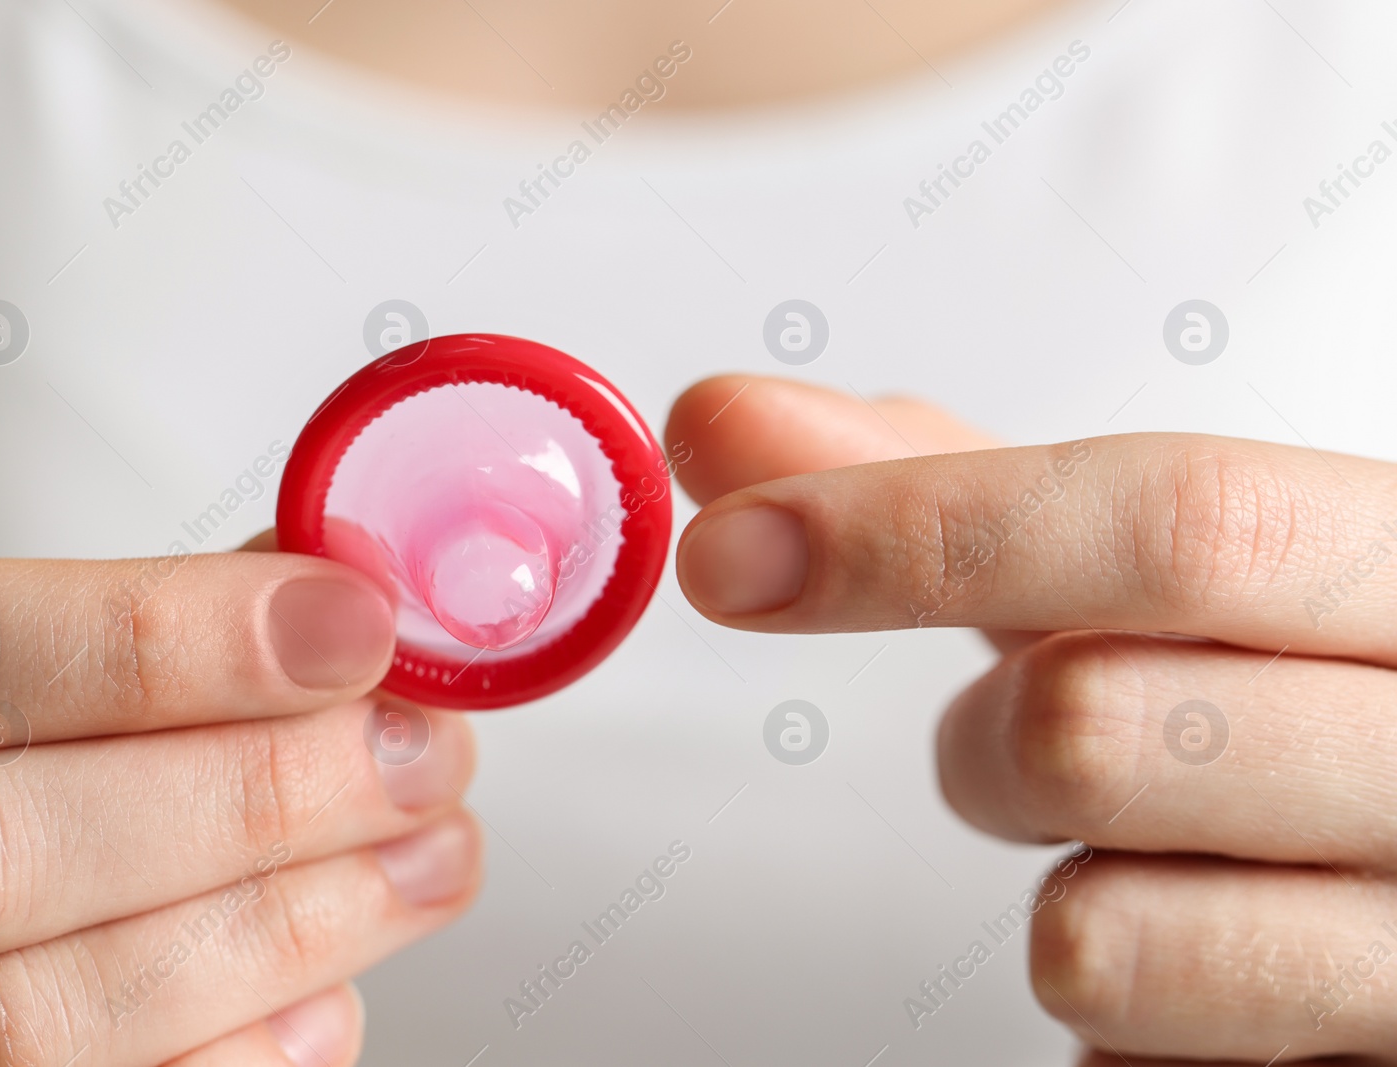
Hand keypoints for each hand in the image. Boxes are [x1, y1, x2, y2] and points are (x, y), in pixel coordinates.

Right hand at [0, 534, 479, 1065]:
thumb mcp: (6, 706)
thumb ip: (142, 650)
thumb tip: (337, 597)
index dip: (151, 642)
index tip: (349, 627)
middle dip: (250, 796)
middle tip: (424, 755)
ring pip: (26, 1018)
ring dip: (281, 930)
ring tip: (428, 859)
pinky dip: (239, 1057)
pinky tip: (328, 997)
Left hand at [669, 375, 1396, 1064]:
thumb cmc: (1279, 682)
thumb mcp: (1147, 573)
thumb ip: (949, 494)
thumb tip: (730, 425)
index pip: (1175, 525)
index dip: (920, 531)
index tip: (737, 551)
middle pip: (1095, 725)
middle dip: (987, 741)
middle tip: (1024, 735)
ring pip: (1100, 936)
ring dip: (1055, 885)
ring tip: (1139, 847)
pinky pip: (1133, 1058)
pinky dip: (1112, 1011)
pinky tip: (1190, 950)